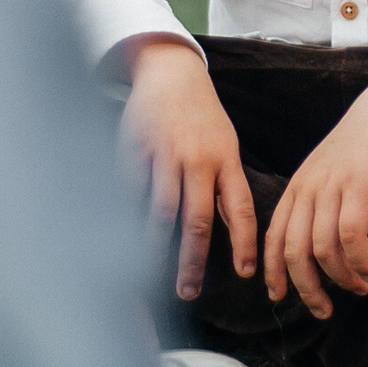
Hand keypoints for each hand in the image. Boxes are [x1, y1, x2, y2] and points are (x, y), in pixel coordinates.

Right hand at [120, 37, 255, 301]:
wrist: (172, 73)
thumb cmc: (202, 118)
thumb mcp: (226, 146)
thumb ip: (227, 186)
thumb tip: (234, 232)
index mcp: (226, 161)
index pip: (241, 209)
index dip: (245, 244)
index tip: (245, 274)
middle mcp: (198, 160)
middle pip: (197, 220)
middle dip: (192, 261)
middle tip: (187, 292)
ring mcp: (165, 155)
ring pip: (162, 211)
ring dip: (157, 248)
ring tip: (152, 276)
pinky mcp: (135, 149)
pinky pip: (131, 191)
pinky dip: (128, 217)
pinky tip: (122, 241)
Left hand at [264, 73, 367, 319]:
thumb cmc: (362, 145)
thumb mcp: (328, 174)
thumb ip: (318, 204)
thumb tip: (318, 247)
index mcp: (296, 188)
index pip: (273, 237)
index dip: (273, 271)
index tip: (278, 297)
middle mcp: (307, 189)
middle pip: (293, 251)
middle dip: (305, 288)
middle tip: (323, 309)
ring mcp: (331, 187)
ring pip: (322, 250)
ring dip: (341, 278)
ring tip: (360, 286)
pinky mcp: (358, 186)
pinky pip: (351, 237)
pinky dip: (360, 261)